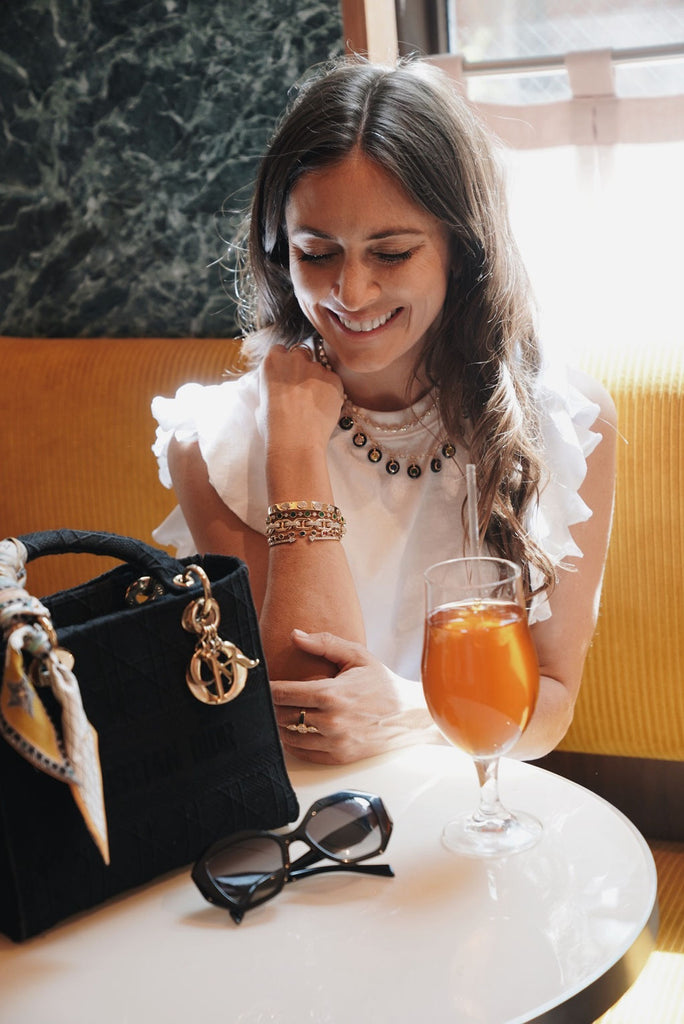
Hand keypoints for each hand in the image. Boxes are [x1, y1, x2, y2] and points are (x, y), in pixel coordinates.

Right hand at [262, 344, 343, 455]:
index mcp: (273, 361)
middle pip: (301, 353)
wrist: (296, 442)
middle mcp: (295, 359)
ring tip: (313, 403)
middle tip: (301, 387)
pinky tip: (323, 407)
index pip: (280, 350)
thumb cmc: (273, 427)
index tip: (285, 374)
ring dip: (317, 379)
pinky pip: (333, 381)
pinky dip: (330, 390)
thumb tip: (277, 387)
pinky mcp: (334, 380)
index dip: (284, 363)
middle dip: (302, 366)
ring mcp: (317, 368)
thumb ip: (271, 387)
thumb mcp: (261, 402)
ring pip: (319, 368)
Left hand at [271, 629, 441, 763]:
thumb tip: (296, 635)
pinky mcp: (338, 758)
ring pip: (288, 737)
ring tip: (285, 712)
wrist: (411, 716)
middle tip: (272, 697)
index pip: (282, 694)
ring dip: (281, 725)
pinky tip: (298, 729)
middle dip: (273, 706)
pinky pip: (302, 753)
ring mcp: (334, 743)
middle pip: (280, 716)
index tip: (263, 683)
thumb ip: (325, 643)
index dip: (267, 688)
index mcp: (331, 694)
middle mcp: (330, 721)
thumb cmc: (383, 684)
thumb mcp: (358, 656)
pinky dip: (294, 742)